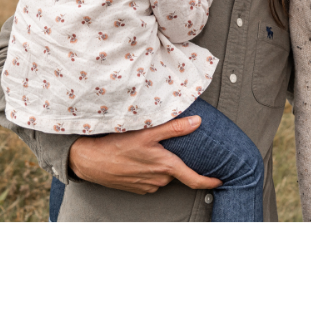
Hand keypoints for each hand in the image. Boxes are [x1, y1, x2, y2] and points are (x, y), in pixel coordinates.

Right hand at [66, 116, 219, 194]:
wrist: (91, 161)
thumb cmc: (117, 145)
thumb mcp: (148, 131)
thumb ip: (174, 128)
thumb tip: (197, 122)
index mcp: (164, 165)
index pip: (192, 178)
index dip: (208, 181)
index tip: (219, 181)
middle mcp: (158, 179)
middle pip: (176, 172)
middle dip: (177, 162)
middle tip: (168, 147)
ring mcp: (147, 185)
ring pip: (163, 175)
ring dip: (161, 165)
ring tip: (149, 150)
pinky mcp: (137, 188)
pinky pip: (151, 179)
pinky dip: (150, 169)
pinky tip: (139, 157)